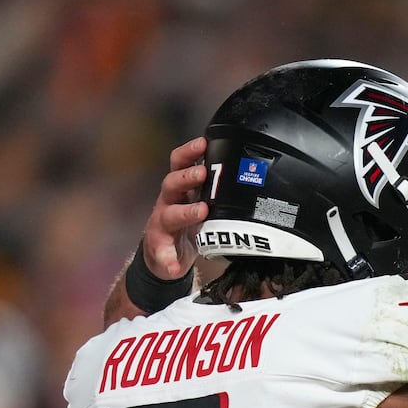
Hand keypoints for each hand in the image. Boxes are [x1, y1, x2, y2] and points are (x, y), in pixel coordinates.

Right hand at [142, 137, 208, 280]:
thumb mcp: (201, 202)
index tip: (203, 142)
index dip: (189, 152)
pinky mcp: (158, 248)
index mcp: (181, 189)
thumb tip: (248, 173)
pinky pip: (162, 254)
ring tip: (201, 212)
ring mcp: (161, 224)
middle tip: (203, 173)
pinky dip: (168, 259)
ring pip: (168, 214)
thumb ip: (216, 189)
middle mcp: (168, 202)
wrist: (165, 255)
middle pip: (171, 183)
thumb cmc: (187, 223)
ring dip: (184, 212)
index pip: (180, 164)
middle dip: (187, 177)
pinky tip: (174, 265)